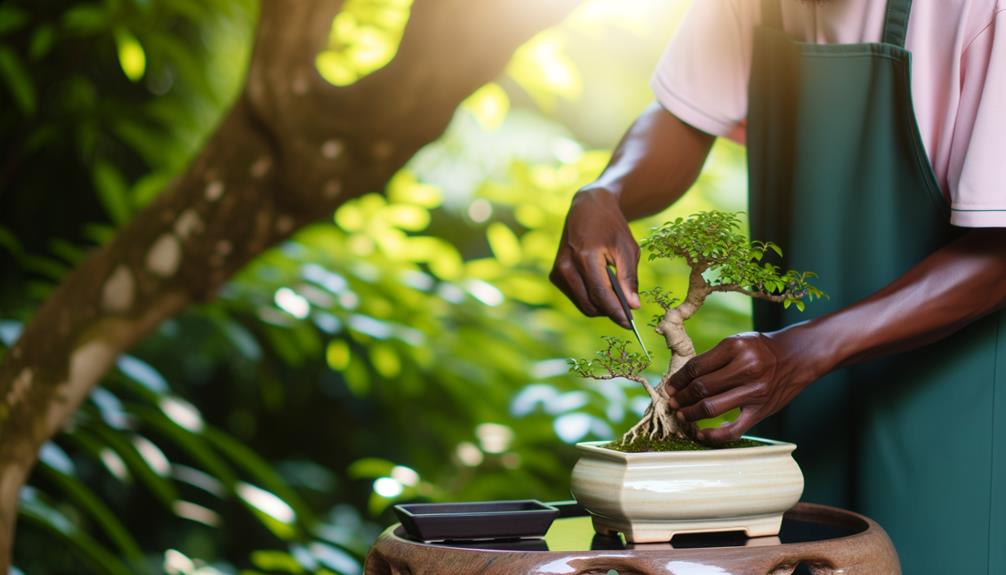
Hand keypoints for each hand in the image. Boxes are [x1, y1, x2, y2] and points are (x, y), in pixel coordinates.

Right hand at [550, 187, 639, 328]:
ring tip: (615, 293)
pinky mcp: (555, 275)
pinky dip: (591, 298)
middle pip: (591, 303)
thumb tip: (633, 306)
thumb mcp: (627, 247)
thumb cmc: (611, 226)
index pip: (601, 294)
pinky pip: (576, 297)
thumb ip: (629, 277)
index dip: (616, 312)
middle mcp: (566, 266)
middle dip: (610, 311)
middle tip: (627, 309)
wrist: (587, 208)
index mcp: (585, 256)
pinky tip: (600, 284)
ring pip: (583, 304)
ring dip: (601, 306)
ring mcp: (558, 271)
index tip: (630, 324)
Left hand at [667, 328, 828, 443]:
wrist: (798, 356)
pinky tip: (700, 433)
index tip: (670, 386)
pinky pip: (733, 429)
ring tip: (682, 414)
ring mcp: (754, 391)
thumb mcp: (738, 342)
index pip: (696, 367)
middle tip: (672, 402)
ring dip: (690, 413)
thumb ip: (714, 358)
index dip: (678, 379)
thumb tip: (683, 378)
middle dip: (681, 397)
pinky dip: (713, 435)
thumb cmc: (762, 349)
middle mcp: (745, 368)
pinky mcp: (762, 410)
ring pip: (711, 407)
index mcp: (734, 347)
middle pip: (701, 387)